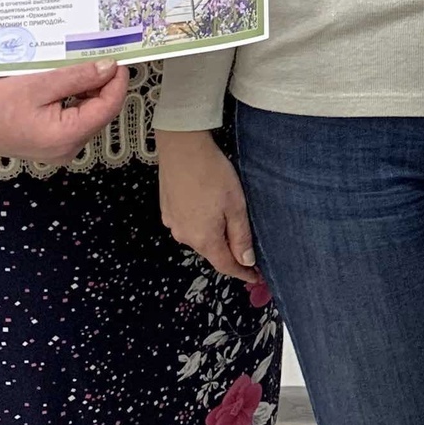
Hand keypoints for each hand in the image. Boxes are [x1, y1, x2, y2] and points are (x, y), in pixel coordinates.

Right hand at [0, 62, 129, 166]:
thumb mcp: (36, 84)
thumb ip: (76, 77)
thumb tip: (109, 67)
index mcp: (65, 138)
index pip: (108, 106)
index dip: (117, 79)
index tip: (118, 55)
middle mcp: (65, 149)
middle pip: (99, 109)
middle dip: (101, 82)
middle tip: (99, 53)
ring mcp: (55, 147)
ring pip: (85, 111)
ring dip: (86, 86)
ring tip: (81, 61)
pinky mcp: (45, 140)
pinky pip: (70, 115)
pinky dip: (72, 95)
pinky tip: (64, 76)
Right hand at [157, 127, 258, 282]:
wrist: (182, 148)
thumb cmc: (213, 175)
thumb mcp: (236, 206)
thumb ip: (240, 236)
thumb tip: (246, 261)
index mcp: (203, 239)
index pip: (225, 265)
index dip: (242, 272)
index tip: (257, 277)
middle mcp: (184, 236)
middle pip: (211, 252)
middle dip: (230, 254)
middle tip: (249, 251)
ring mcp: (172, 223)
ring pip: (198, 237)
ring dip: (214, 237)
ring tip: (230, 227)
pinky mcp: (166, 209)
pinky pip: (187, 224)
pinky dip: (201, 224)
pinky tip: (209, 210)